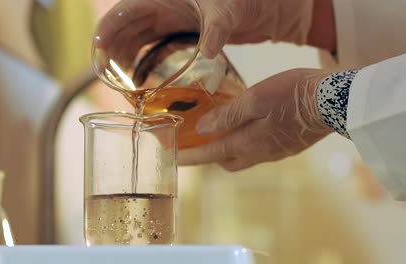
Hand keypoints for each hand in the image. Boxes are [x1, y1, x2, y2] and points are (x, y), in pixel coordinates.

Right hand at [95, 0, 314, 60]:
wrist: (271, 7)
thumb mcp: (229, 8)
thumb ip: (217, 27)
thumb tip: (207, 51)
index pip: (126, 10)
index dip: (108, 29)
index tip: (99, 51)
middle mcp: (164, 8)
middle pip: (128, 29)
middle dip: (115, 51)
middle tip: (110, 77)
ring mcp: (174, 22)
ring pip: (140, 41)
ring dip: (129, 60)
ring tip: (124, 84)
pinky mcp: (185, 36)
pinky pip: (157, 49)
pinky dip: (148, 63)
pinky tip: (146, 81)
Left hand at [178, 69, 332, 170]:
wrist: (335, 101)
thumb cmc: (294, 95)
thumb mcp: (255, 99)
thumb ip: (228, 116)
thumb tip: (202, 129)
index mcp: (248, 143)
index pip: (210, 154)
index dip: (190, 156)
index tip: (173, 157)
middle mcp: (260, 153)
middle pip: (225, 160)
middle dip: (207, 155)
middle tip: (194, 143)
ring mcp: (275, 152)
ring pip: (243, 156)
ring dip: (226, 149)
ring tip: (217, 133)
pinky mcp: (288, 146)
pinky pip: (258, 150)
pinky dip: (244, 142)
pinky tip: (246, 128)